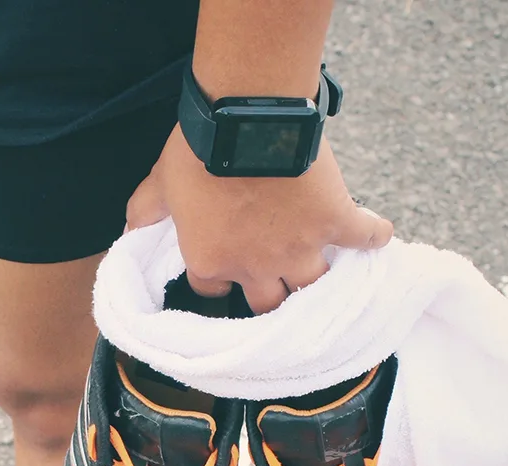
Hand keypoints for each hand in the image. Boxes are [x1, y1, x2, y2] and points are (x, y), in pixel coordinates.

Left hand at [126, 124, 393, 313]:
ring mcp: (299, 248)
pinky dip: (373, 237)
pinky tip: (378, 238)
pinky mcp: (334, 221)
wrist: (245, 120)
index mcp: (213, 263)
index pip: (214, 291)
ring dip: (319, 282)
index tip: (225, 264)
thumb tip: (129, 231)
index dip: (219, 278)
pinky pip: (364, 238)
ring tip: (327, 280)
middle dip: (271, 296)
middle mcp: (256, 267)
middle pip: (268, 303)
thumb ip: (144, 212)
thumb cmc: (196, 151)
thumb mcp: (159, 184)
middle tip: (278, 286)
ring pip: (315, 286)